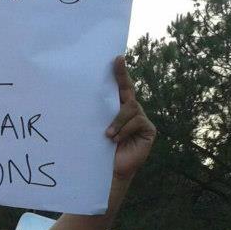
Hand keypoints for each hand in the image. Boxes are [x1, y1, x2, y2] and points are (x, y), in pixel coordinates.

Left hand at [106, 56, 155, 179]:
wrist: (107, 171)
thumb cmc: (98, 149)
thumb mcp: (96, 127)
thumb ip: (98, 113)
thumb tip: (81, 94)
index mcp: (117, 109)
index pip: (121, 88)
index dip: (120, 73)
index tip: (117, 58)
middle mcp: (131, 112)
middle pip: (128, 93)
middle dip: (122, 78)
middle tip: (116, 63)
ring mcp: (141, 120)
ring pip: (131, 108)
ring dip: (118, 120)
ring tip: (108, 134)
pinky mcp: (149, 130)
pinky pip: (137, 121)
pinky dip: (124, 129)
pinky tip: (116, 139)